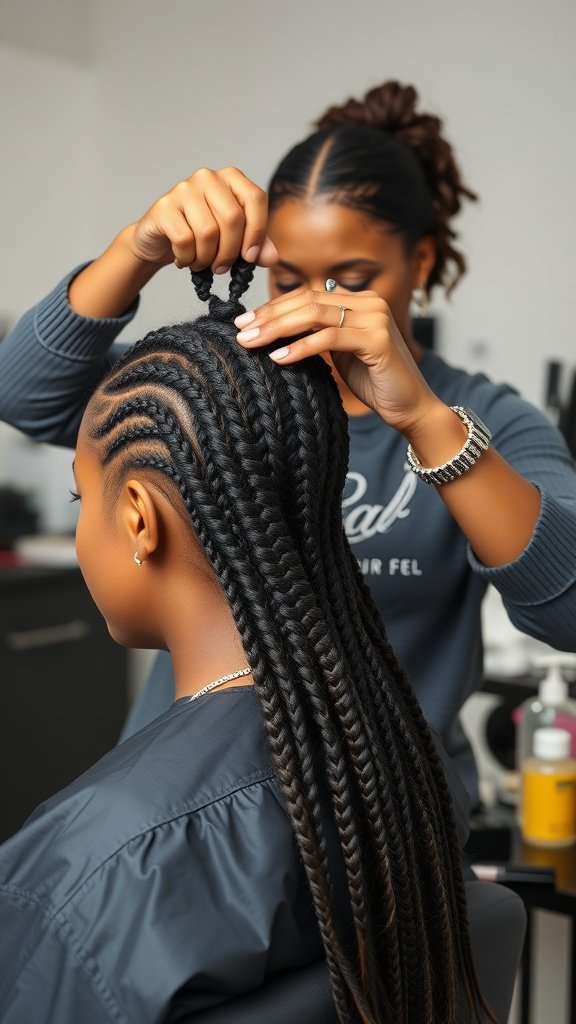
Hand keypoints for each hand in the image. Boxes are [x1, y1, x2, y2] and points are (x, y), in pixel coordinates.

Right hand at [128, 167, 278, 271]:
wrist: (160, 241)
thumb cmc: (201, 237)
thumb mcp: (234, 241)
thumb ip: (256, 246)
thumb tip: (272, 258)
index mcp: (231, 178)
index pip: (256, 198)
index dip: (257, 232)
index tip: (250, 257)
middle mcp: (208, 177)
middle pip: (232, 218)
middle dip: (230, 252)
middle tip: (222, 268)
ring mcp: (183, 189)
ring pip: (208, 232)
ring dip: (207, 258)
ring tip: (201, 263)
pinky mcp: (164, 207)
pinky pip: (185, 240)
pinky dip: (187, 258)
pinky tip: (184, 260)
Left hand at [234, 286, 441, 438]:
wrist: (409, 407)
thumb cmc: (374, 382)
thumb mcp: (340, 353)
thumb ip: (318, 335)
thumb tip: (275, 329)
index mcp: (358, 301)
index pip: (306, 296)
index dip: (273, 307)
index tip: (244, 322)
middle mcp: (369, 302)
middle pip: (307, 301)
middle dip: (269, 316)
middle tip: (240, 332)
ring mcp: (375, 317)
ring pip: (315, 315)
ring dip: (278, 328)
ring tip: (251, 343)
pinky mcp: (378, 339)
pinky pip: (329, 338)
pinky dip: (301, 347)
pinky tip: (278, 358)